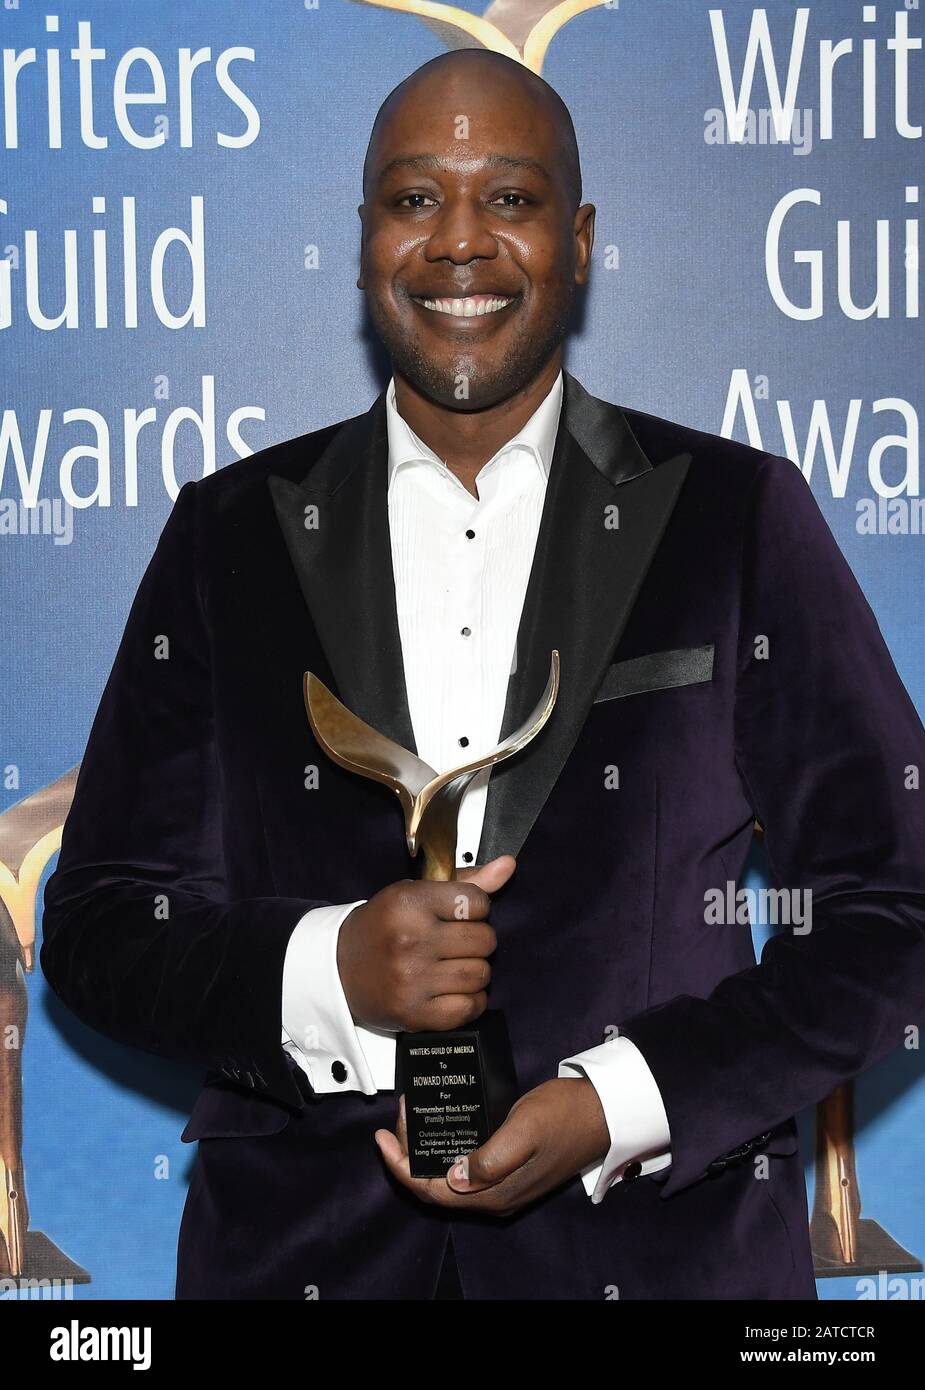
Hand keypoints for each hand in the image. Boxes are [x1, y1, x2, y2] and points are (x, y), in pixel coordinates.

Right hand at [336, 856, 515, 1032]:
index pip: (478, 903)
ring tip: (453, 965)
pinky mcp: (415, 1013)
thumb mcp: (414, 893)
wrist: (337, 968)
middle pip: (485, 939)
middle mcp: (411, 940)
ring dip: (474, 970)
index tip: (461, 914)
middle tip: (457, 942)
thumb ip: (465, 881)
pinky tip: (453, 989)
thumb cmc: (382, 926)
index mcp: (409, 903)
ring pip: (481, 974)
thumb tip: (508, 865)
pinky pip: (470, 1007)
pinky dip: (470, 1000)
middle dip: (478, 939)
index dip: (476, 909)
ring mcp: (412, 979)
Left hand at [374, 1077, 610, 1215]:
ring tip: (411, 1121)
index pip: (432, 1190)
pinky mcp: (510, 1171)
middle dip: (409, 1156)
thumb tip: (454, 1176)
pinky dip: (445, 1149)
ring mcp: (503, 1186)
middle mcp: (495, 1198)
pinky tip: (440, 1128)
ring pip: (449, 1178)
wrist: (603, 1112)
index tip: (382, 1137)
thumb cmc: (564, 1115)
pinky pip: (465, 1168)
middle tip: (398, 1120)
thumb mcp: (524, 1128)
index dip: (401, 1166)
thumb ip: (490, 1156)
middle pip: (436, 1187)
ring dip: (425, 1153)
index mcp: (495, 1193)